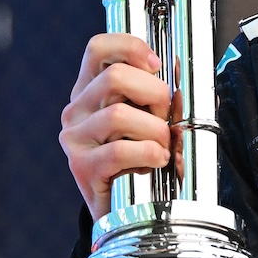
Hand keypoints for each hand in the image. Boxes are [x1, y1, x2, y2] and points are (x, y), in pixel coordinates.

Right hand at [62, 33, 171, 219]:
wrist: (122, 210)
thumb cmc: (140, 158)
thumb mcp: (146, 119)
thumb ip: (157, 95)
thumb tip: (183, 74)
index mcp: (90, 90)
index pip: (98, 48)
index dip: (130, 46)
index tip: (157, 64)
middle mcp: (77, 110)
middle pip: (115, 77)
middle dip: (154, 94)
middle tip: (165, 117)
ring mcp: (75, 138)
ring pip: (118, 114)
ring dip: (154, 129)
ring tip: (163, 146)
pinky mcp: (81, 167)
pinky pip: (118, 151)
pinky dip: (147, 153)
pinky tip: (156, 160)